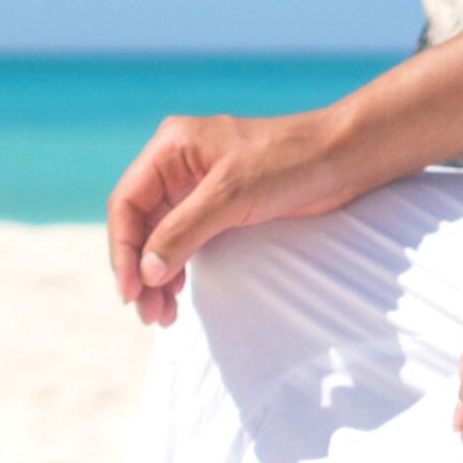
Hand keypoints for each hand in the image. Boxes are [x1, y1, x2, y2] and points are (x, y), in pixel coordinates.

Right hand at [102, 104, 349, 321]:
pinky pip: (184, 238)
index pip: (126, 202)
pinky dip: (177, 265)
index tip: (131, 290)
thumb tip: (147, 272)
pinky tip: (176, 292)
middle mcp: (176, 163)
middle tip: (147, 313)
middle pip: (140, 223)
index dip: (122, 249)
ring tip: (161, 315)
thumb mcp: (230, 196)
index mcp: (170, 148)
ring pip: (160, 235)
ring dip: (157, 274)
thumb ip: (183, 232)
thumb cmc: (288, 162)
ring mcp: (196, 184)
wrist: (340, 157)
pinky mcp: (218, 203)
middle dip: (140, 269)